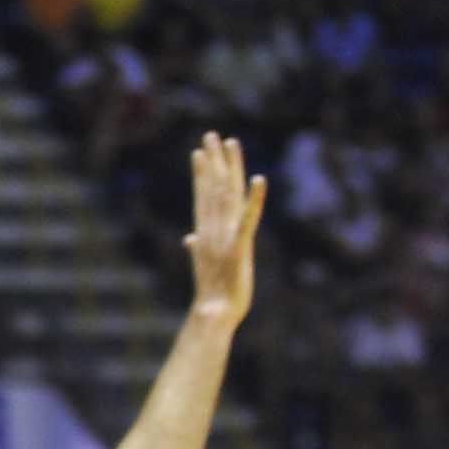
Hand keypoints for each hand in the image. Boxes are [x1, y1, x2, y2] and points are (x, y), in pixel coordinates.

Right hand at [180, 131, 264, 323]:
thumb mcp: (203, 265)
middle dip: (214, 160)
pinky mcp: (240, 246)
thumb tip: (189, 238)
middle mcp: (212, 229)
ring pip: (228, 194)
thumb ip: (196, 247)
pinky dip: (255, 199)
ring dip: (230, 167)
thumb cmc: (211, 294)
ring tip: (230, 143)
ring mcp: (225, 235)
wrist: (213, 313)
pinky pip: (249, 218)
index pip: (202, 196)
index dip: (202, 173)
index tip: (200, 152)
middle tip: (211, 134)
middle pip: (214, 187)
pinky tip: (259, 179)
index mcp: (205, 232)